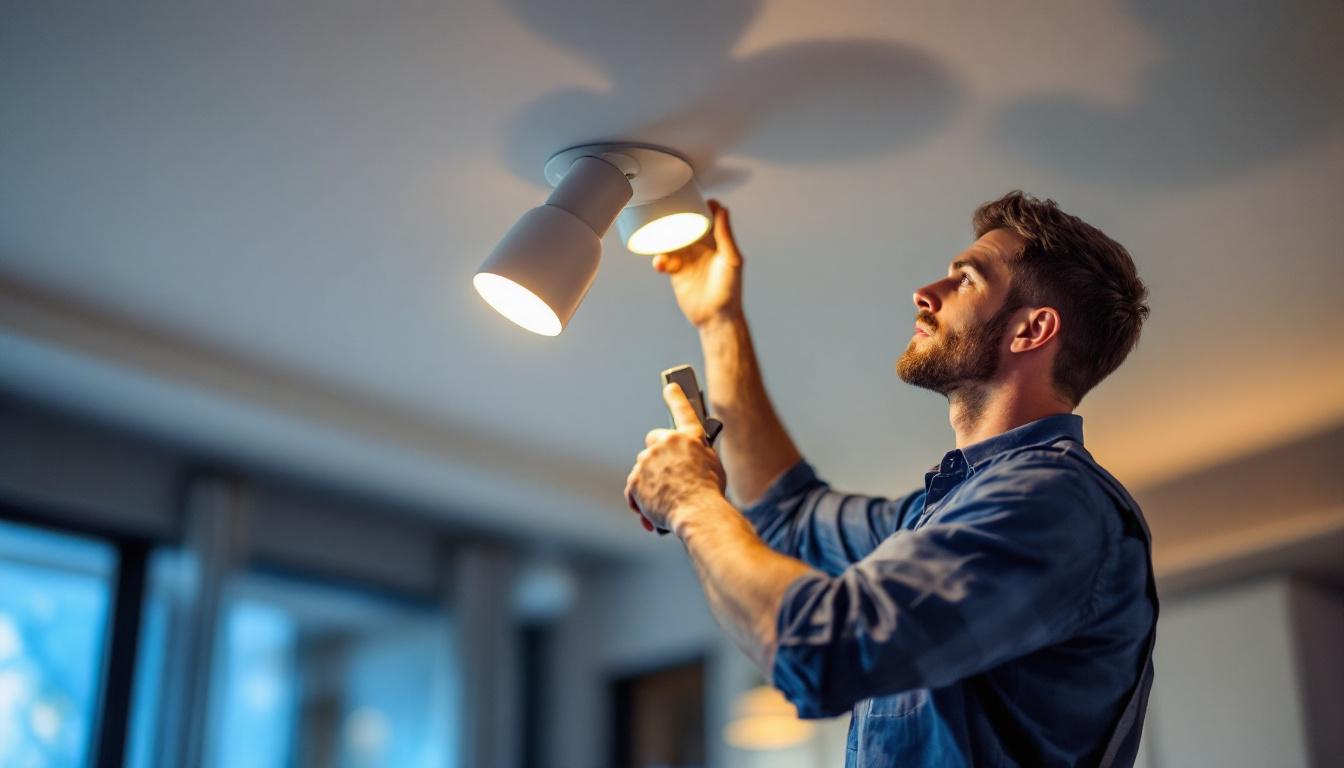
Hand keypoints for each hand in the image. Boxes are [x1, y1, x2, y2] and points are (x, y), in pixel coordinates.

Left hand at [624, 383, 727, 532]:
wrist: (698, 514)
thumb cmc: (709, 494)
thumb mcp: (713, 467)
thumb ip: (697, 455)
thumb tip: (688, 457)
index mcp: (690, 438)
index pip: (683, 410)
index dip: (677, 397)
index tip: (671, 387)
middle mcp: (666, 443)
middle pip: (654, 441)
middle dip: (657, 455)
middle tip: (667, 474)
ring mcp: (647, 461)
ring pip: (643, 467)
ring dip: (650, 481)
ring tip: (665, 500)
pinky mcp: (635, 480)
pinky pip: (634, 488)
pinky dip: (640, 499)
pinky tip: (651, 511)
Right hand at [652, 200, 743, 328]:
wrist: (716, 317)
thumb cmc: (730, 290)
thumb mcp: (732, 260)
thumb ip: (726, 235)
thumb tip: (723, 209)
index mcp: (716, 242)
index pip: (708, 218)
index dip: (701, 206)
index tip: (693, 196)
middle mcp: (701, 248)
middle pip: (686, 226)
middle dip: (676, 218)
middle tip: (667, 212)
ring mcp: (688, 260)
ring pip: (671, 241)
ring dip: (664, 239)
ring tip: (660, 241)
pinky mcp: (676, 273)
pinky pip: (664, 261)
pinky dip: (659, 260)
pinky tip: (660, 263)